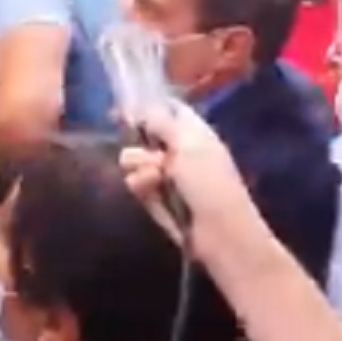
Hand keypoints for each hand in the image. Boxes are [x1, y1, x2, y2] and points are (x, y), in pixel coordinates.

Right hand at [118, 104, 252, 246]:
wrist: (219, 233)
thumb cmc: (209, 182)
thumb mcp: (187, 143)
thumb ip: (160, 120)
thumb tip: (139, 107)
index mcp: (195, 132)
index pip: (168, 109)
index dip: (147, 107)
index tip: (122, 110)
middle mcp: (180, 150)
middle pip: (145, 135)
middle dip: (140, 143)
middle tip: (151, 154)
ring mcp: (168, 176)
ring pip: (136, 160)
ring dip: (140, 165)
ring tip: (153, 178)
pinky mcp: (157, 199)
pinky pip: (137, 183)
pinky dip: (140, 185)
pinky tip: (148, 190)